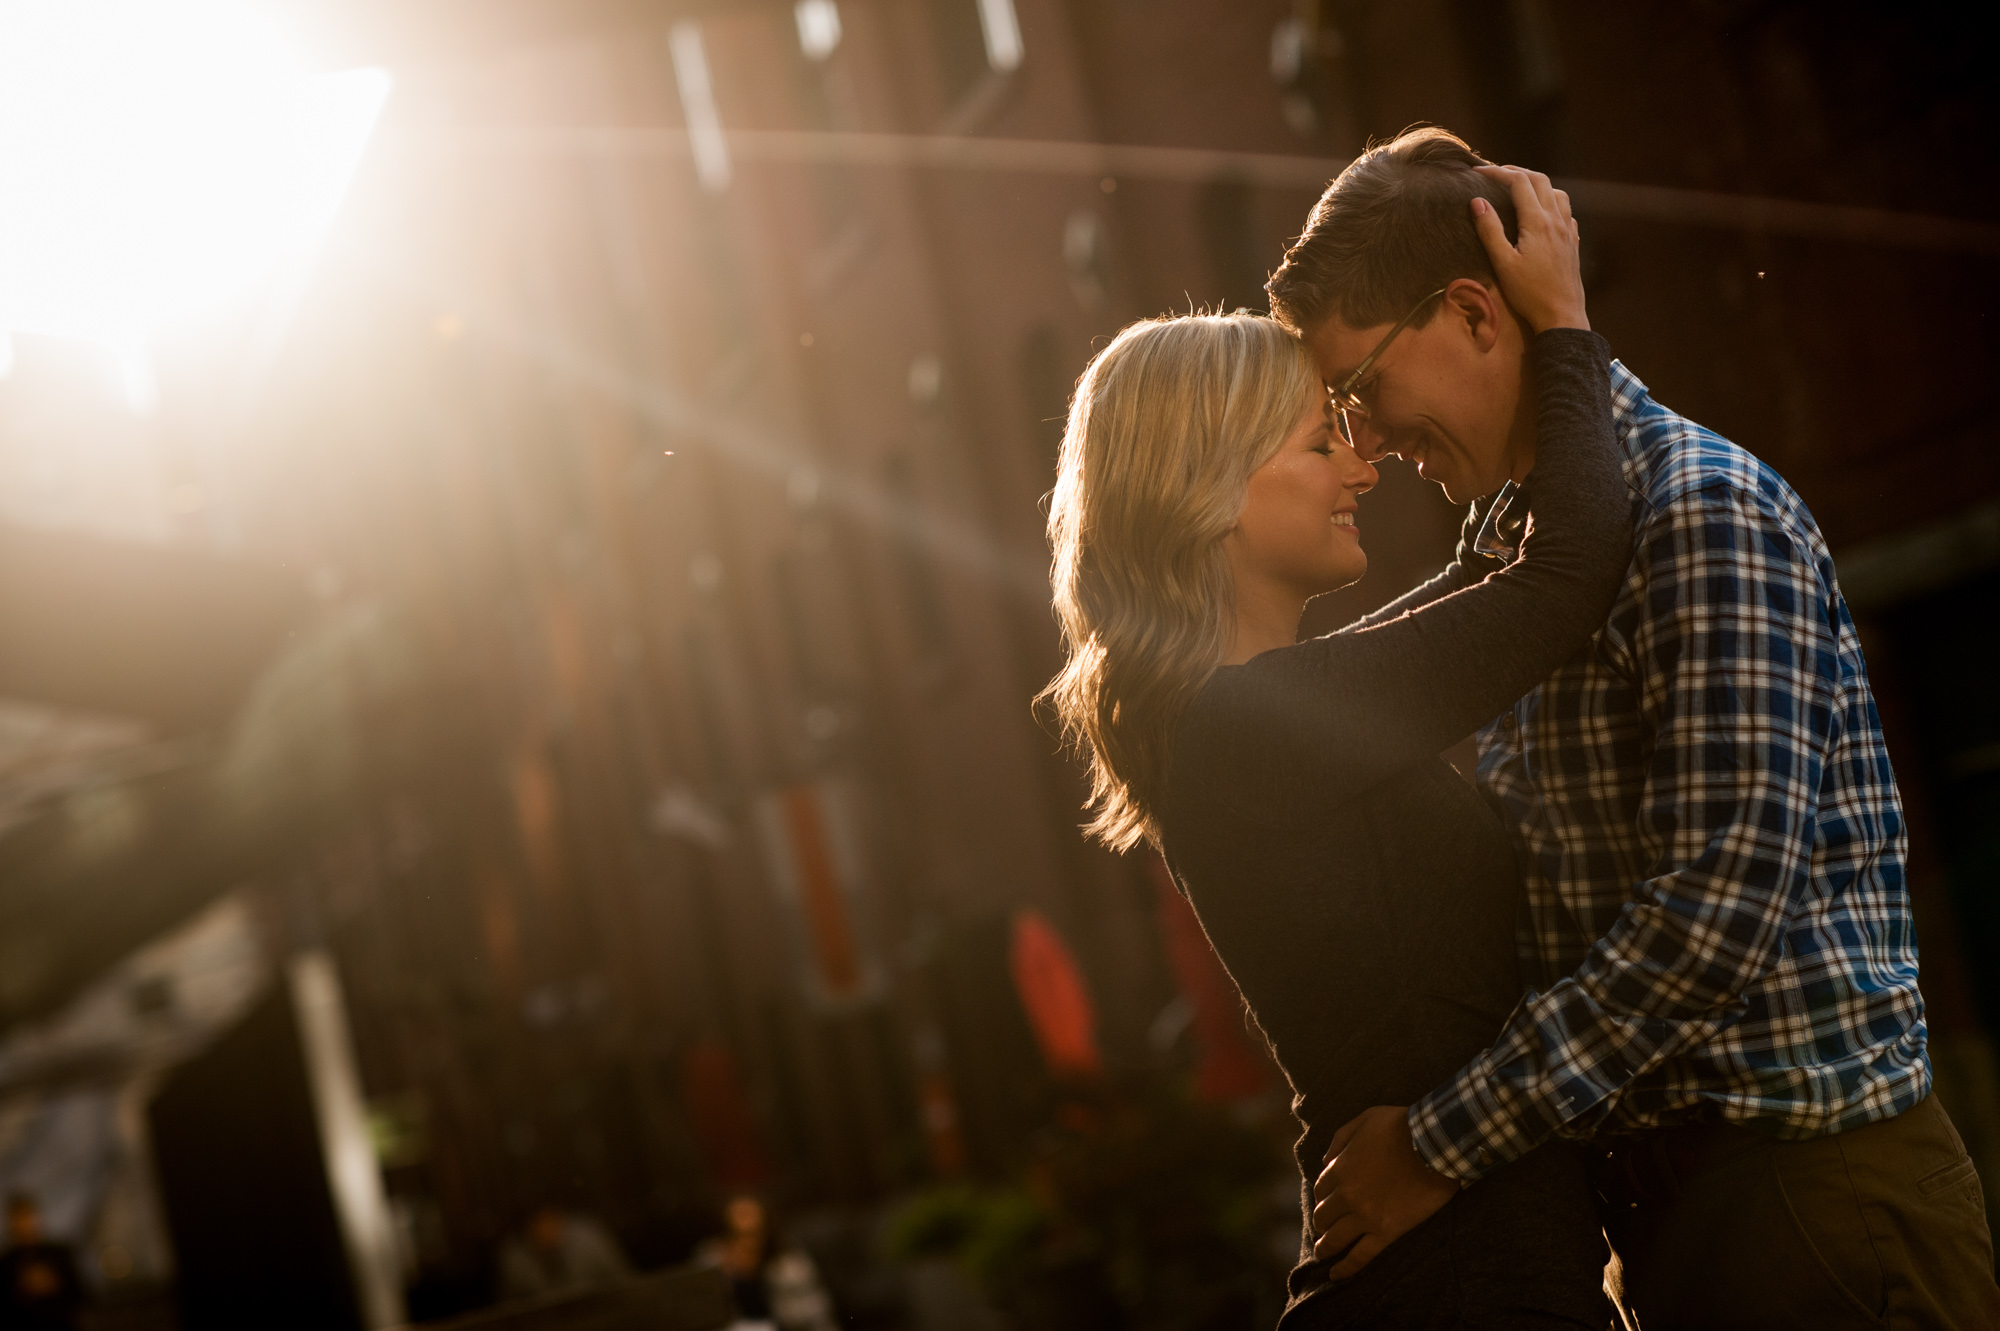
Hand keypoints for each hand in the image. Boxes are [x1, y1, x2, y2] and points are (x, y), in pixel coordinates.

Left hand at [1310, 1105, 1458, 1278]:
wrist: (1434, 1145)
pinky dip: (1346, 1268)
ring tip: (1322, 1254)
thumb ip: (1340, 1139)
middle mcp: (1347, 1195)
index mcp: (1339, 1168)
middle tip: (1324, 1229)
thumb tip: (1325, 1160)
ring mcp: (1365, 1216)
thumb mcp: (1364, 1119)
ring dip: (1325, 1247)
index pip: (1320, 1189)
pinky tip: (1336, 1276)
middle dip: (1321, 1223)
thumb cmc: (1402, 1126)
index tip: (1327, 1203)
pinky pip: (1361, 1256)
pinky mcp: (1386, 1232)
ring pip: (1335, 1239)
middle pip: (1324, 1216)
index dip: (1322, 1197)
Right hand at [1471, 164, 1586, 333]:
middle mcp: (1556, 219)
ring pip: (1556, 192)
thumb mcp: (1503, 264)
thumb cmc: (1530, 293)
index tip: (1477, 172)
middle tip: (1496, 173)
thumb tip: (1477, 202)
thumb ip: (1490, 231)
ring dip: (1537, 183)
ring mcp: (1568, 230)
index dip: (1497, 172)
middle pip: (1539, 180)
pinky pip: (1565, 210)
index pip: (1518, 182)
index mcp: (1537, 222)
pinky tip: (1542, 212)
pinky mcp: (1573, 242)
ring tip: (1519, 188)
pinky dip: (1551, 201)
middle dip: (1516, 171)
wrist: (1562, 315)